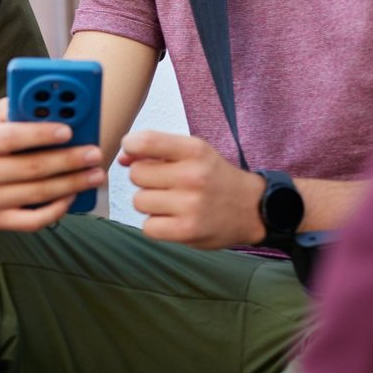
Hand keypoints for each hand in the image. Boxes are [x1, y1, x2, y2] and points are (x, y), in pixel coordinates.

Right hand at [0, 98, 105, 230]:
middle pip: (31, 168)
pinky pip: (34, 220)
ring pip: (38, 193)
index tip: (69, 131)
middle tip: (93, 154)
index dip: (41, 134)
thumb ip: (21, 109)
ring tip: (95, 175)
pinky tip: (73, 195)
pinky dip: (57, 209)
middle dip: (68, 161)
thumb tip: (55, 107)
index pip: (11, 137)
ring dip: (72, 184)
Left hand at [119, 130, 265, 248]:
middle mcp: (193, 176)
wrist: (251, 208)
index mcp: (194, 150)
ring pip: (139, 201)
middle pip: (136, 174)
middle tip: (164, 184)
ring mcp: (191, 205)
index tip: (136, 154)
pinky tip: (173, 219)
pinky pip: (148, 227)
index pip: (145, 141)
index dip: (131, 147)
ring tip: (171, 203)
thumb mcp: (192, 153)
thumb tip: (121, 158)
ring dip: (149, 204)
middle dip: (144, 179)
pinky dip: (156, 225)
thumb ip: (155, 150)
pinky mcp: (187, 230)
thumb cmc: (213, 177)